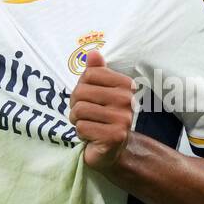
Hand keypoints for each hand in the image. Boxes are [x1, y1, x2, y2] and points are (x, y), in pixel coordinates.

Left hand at [68, 50, 135, 173]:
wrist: (111, 150)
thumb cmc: (100, 116)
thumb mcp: (96, 91)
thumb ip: (95, 72)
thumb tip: (93, 53)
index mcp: (125, 84)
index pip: (88, 75)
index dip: (80, 88)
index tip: (89, 99)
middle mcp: (127, 99)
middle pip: (81, 92)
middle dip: (76, 105)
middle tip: (86, 115)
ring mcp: (123, 118)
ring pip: (79, 110)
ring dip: (77, 121)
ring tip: (88, 125)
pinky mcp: (115, 136)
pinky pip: (82, 127)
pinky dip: (81, 133)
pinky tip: (92, 137)